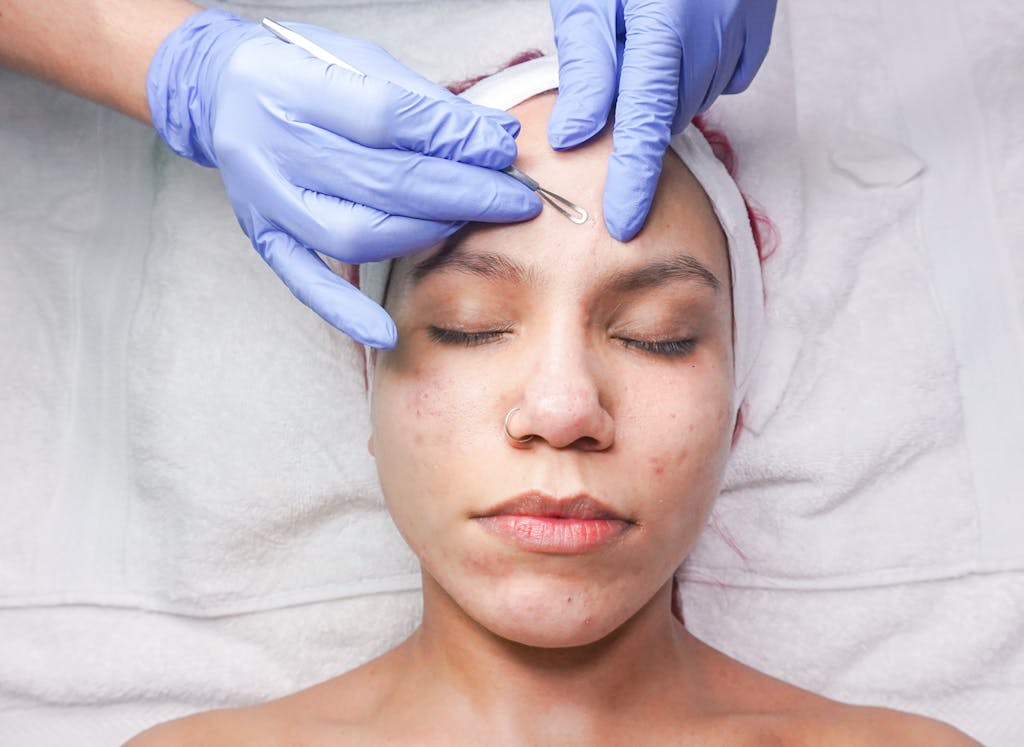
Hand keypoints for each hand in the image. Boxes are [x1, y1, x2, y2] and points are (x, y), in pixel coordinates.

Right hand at [148, 10, 539, 346]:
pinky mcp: (265, 236)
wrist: (220, 91)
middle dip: (461, 193)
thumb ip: (421, 101)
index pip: (390, 119)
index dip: (454, 138)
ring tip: (469, 223)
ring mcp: (269, 199)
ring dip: (424, 235)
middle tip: (513, 197)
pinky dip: (346, 311)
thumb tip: (491, 137)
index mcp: (298, 88)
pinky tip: (385, 333)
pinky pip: (305, 283)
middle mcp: (277, 147)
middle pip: (383, 182)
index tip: (501, 147)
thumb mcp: (357, 61)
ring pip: (355, 235)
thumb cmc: (298, 71)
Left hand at [548, 0, 776, 240]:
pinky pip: (718, 77)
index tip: (622, 224)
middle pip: (664, 114)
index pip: (645, 123)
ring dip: (661, 91)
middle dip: (634, 115)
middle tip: (612, 73)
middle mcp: (712, 39)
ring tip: (644, 43)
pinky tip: (678, 42)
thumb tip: (576, 137)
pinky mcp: (756, 35)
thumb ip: (587, 66)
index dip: (633, 178)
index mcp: (665, 27)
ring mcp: (742, 37)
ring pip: (689, 98)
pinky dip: (692, 73)